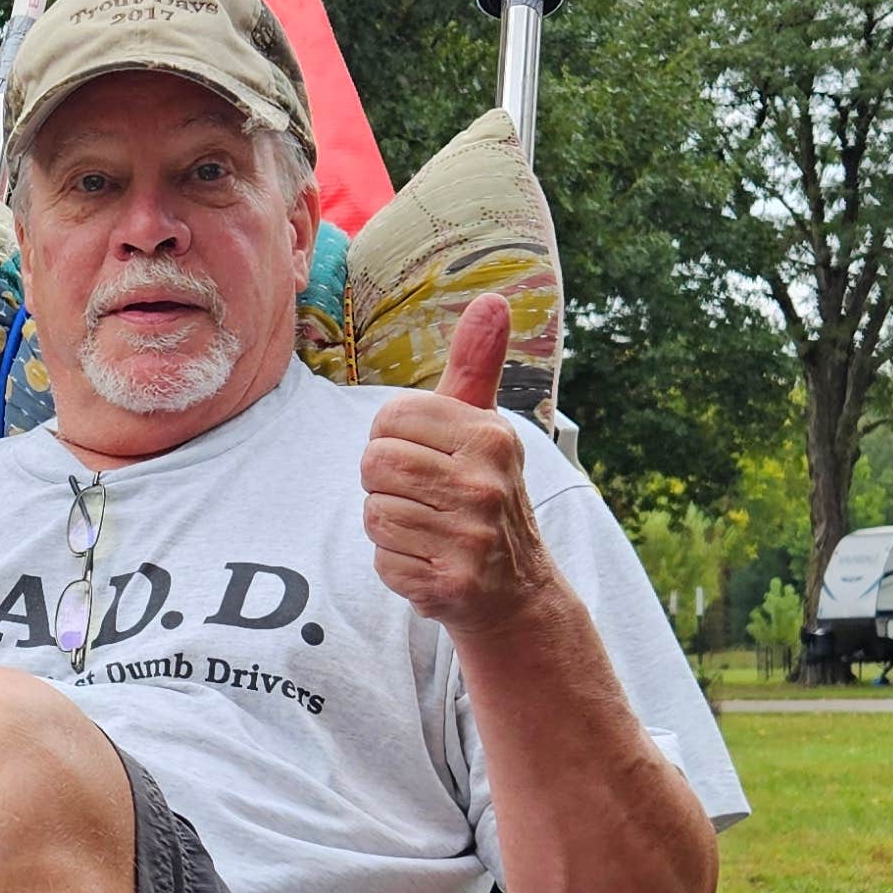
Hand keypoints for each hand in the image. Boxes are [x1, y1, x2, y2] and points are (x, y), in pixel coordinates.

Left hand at [359, 293, 552, 635]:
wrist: (518, 594)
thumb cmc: (485, 497)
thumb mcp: (484, 427)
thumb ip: (476, 365)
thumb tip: (491, 298)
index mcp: (489, 435)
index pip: (390, 417)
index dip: (392, 438)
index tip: (423, 457)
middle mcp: (485, 483)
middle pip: (374, 464)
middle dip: (385, 484)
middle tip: (422, 498)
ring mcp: (471, 536)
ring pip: (374, 513)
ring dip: (390, 526)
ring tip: (428, 530)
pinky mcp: (452, 583)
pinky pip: (383, 561)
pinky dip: (397, 565)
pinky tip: (431, 563)